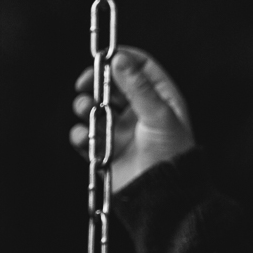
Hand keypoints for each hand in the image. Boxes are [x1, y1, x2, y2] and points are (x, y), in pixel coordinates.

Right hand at [70, 47, 194, 190]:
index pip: (139, 67)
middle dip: (96, 81)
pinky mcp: (106, 150)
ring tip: (86, 110)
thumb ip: (137, 87)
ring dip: (85, 106)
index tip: (103, 57)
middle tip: (84, 83)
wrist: (163, 196)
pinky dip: (81, 134)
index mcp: (159, 97)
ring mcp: (122, 130)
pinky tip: (86, 137)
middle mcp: (139, 111)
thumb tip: (119, 59)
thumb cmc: (170, 153)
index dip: (121, 58)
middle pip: (112, 84)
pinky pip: (86, 136)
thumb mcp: (158, 114)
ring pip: (95, 108)